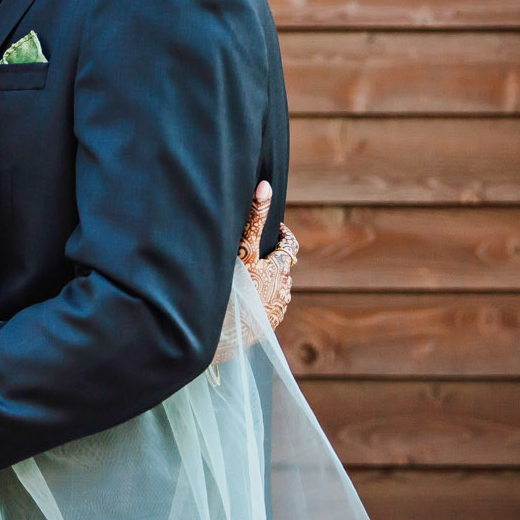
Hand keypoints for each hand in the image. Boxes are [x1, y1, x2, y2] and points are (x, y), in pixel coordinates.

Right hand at [238, 180, 298, 327]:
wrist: (229, 333)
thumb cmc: (237, 287)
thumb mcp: (244, 249)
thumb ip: (254, 219)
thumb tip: (265, 186)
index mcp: (281, 268)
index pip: (290, 245)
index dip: (283, 235)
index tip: (274, 228)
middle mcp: (285, 288)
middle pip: (283, 267)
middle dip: (272, 258)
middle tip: (254, 253)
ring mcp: (278, 308)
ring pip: (277, 287)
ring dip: (268, 281)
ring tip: (247, 278)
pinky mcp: (270, 324)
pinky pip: (269, 306)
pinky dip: (262, 300)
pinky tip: (246, 301)